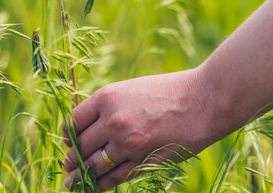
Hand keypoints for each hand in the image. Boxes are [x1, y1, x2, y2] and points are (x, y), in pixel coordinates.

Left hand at [62, 68, 223, 190]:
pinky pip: (114, 177)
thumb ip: (109, 106)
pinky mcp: (144, 161)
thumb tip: (88, 126)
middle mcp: (113, 121)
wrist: (205, 99)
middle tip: (67, 166)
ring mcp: (128, 143)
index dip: (69, 135)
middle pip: (80, 146)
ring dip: (81, 176)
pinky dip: (101, 185)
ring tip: (72, 182)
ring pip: (94, 165)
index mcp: (107, 97)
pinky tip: (94, 188)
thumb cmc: (169, 91)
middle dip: (72, 158)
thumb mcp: (131, 89)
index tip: (69, 142)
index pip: (74, 122)